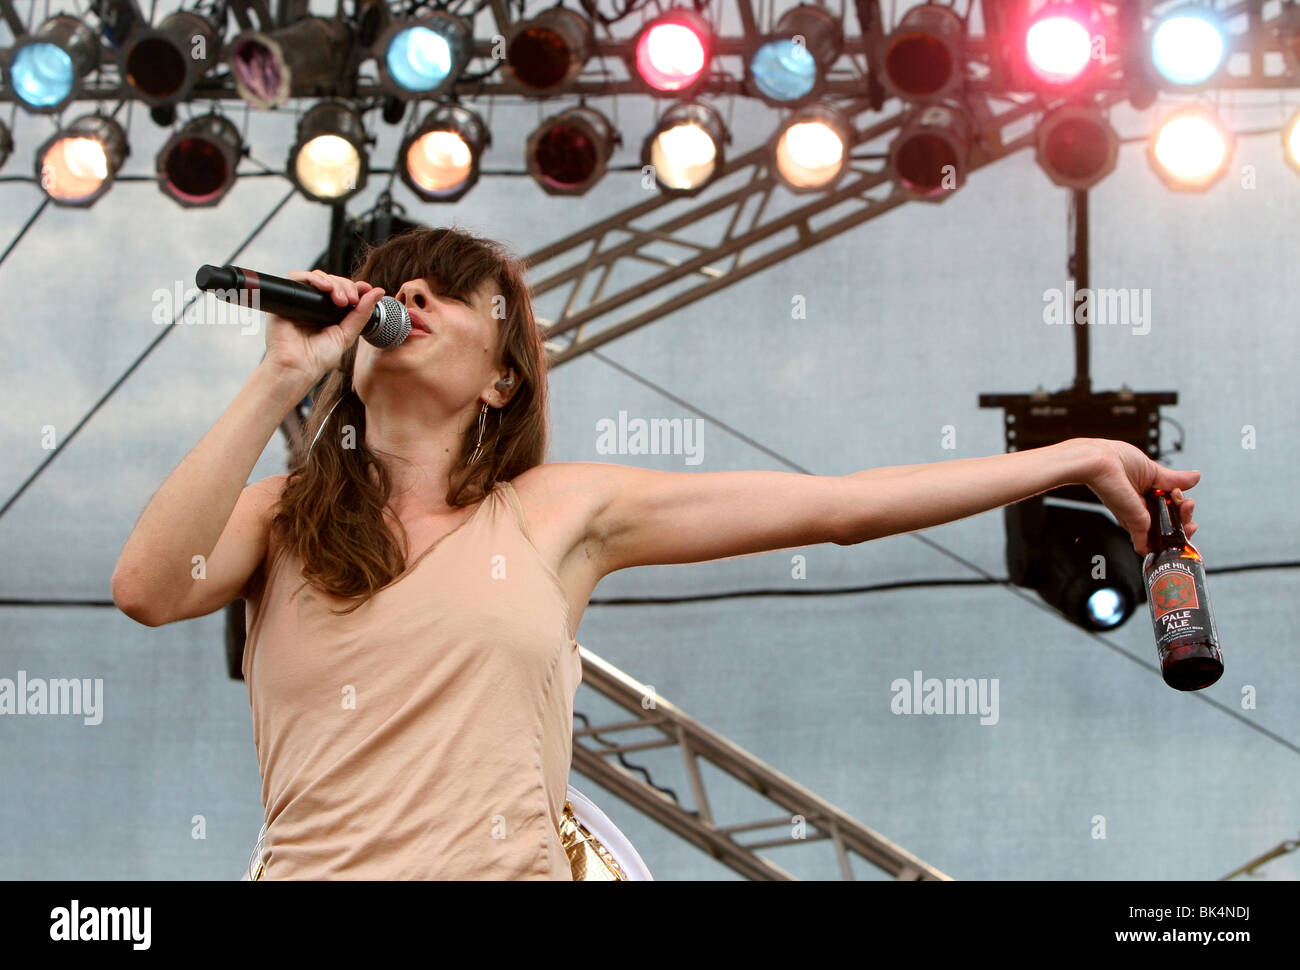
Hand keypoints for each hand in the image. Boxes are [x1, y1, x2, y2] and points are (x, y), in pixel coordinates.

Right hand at [262, 270, 385, 383]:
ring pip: (318, 278)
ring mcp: (302, 301)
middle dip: (346, 286)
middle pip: (333, 281)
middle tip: (352, 300)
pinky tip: (326, 288)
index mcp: (330, 314)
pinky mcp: (287, 298)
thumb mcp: (347, 335)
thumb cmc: (318, 358)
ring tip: (341, 299)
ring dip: (334, 283)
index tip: (367, 288)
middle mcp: (315, 305)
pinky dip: (314, 278)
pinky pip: (297, 278)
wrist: (297, 367)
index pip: (343, 290)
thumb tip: (378, 292)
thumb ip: (362, 314)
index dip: (355, 287)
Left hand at [1081, 438, 1199, 556]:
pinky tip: (1173, 538)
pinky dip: (1162, 545)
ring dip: (1181, 528)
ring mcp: (1138, 518)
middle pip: (1171, 523)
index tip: (1184, 497)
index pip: (1171, 509)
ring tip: (1184, 510)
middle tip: (1187, 504)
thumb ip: (1174, 479)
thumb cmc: (1117, 460)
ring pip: (1164, 535)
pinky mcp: (1134, 524)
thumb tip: (1196, 477)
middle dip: (1186, 516)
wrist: (1102, 461)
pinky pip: (1147, 545)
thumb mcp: (1152, 470)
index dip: (1184, 506)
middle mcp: (1142, 509)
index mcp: (1147, 496)